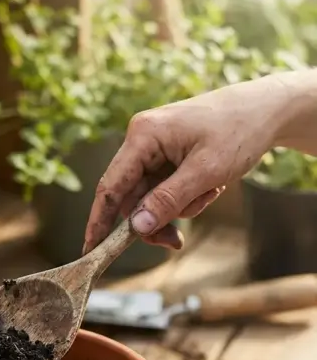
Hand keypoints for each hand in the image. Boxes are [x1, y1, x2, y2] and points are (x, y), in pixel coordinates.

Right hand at [84, 73, 310, 252]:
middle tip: (175, 242)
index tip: (91, 251)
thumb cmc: (238, 130)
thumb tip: (136, 227)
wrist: (267, 109)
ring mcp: (155, 148)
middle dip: (155, 220)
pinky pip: (166, 189)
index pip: (111, 186)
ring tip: (209, 194)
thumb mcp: (205, 171)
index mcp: (143, 135)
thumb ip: (168, 201)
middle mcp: (143, 139)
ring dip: (178, 208)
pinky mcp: (169, 155)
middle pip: (131, 197)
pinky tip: (209, 187)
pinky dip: (186, 198)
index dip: (99, 222)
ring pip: (151, 197)